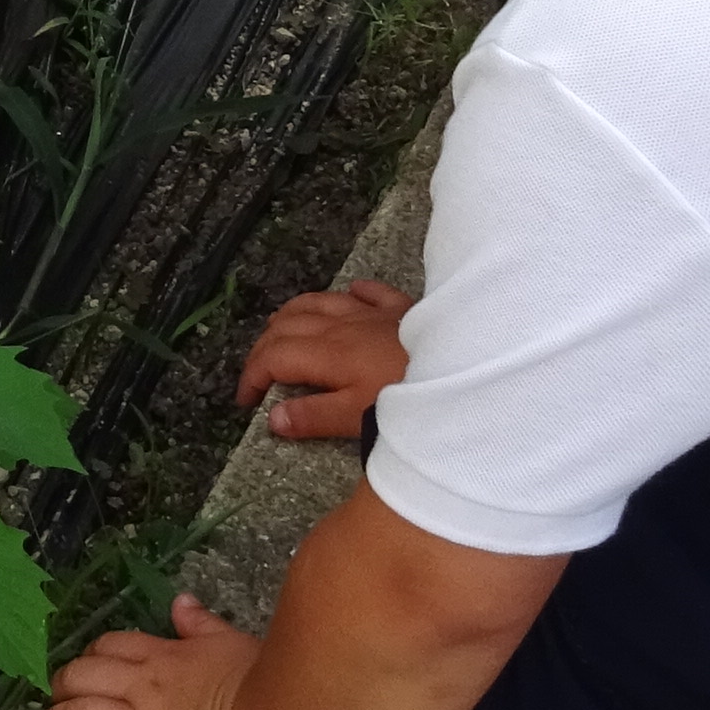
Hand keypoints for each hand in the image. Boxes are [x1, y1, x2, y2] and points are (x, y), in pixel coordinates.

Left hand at [35, 597, 279, 709]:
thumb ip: (202, 625)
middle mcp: (143, 691)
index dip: (91, 656)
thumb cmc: (266, 682)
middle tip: (54, 698)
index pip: (112, 648)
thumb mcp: (232, 642)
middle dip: (61, 687)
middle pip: (83, 680)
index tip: (84, 666)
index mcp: (164, 658)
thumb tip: (181, 602)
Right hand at [238, 283, 415, 444]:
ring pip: (319, 301)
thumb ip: (313, 416)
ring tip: (280, 327)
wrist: (464, 369)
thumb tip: (273, 417)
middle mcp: (341, 325)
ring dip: (293, 313)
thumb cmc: (406, 398)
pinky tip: (351, 294)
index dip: (252, 376)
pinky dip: (352, 293)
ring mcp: (371, 312)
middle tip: (257, 372)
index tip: (245, 400)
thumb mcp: (356, 417)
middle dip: (264, 346)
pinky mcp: (401, 309)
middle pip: (288, 325)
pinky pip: (370, 292)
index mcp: (326, 352)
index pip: (274, 357)